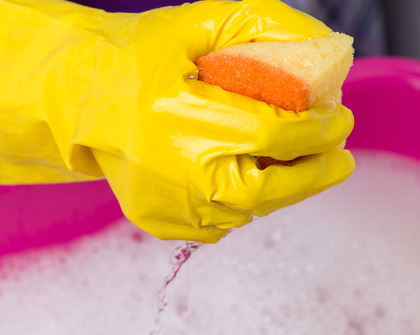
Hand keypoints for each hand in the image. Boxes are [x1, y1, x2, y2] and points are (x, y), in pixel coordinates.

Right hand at [0, 0, 353, 242]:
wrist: (78, 101)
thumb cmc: (136, 58)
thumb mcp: (200, 23)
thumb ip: (267, 29)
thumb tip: (331, 53)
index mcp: (181, 118)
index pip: (274, 134)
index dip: (319, 129)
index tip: (341, 118)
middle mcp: (176, 174)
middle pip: (270, 189)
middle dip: (316, 172)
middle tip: (341, 157)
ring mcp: (170, 208)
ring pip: (252, 209)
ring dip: (286, 187)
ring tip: (305, 163)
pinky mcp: (164, 225)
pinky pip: (225, 222)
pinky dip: (250, 201)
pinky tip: (256, 175)